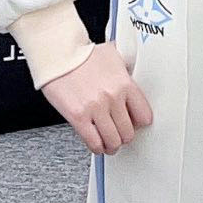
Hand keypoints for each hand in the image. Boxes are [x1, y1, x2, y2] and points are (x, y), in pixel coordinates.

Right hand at [42, 39, 153, 155]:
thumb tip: (134, 70)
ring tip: (109, 143)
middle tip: (119, 134)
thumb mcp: (113, 55)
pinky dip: (97, 147)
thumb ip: (126, 67)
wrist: (58, 54)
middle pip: (128, 132)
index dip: (138, 123)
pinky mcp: (78, 116)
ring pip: (113, 141)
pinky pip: (93, 142)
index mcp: (124, 83)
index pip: (144, 116)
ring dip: (112, 145)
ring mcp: (95, 108)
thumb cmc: (81, 55)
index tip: (134, 124)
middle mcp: (112, 97)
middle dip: (124, 136)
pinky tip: (96, 144)